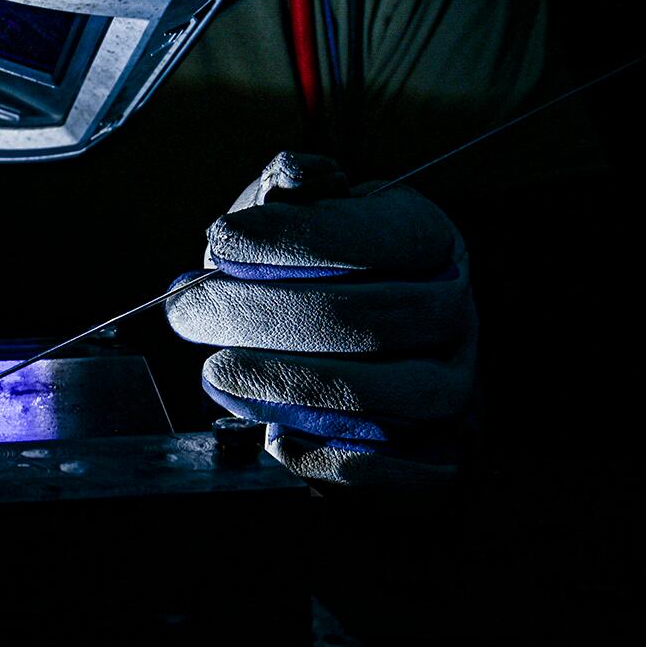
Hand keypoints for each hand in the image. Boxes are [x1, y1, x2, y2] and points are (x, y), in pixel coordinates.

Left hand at [165, 152, 475, 485]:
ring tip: (218, 373)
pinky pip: (391, 468)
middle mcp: (452, 312)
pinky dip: (328, 455)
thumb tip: (290, 179)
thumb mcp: (306, 211)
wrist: (373, 348)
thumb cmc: (324, 267)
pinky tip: (273, 434)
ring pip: (380, 394)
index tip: (220, 239)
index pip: (371, 237)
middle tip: (193, 315)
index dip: (293, 236)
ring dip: (288, 384)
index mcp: (427, 240)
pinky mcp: (437, 454)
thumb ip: (290, 188)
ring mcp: (452, 385)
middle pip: (365, 319)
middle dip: (264, 315)